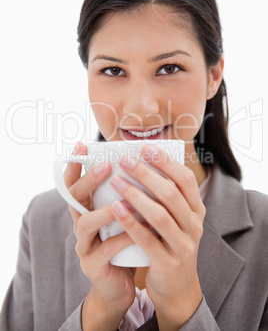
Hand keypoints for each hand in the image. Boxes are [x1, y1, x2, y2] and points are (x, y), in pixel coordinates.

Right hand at [64, 142, 135, 329]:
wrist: (121, 282)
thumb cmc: (125, 241)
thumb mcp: (122, 215)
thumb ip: (125, 194)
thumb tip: (143, 164)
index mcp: (87, 209)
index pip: (74, 182)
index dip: (75, 164)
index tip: (82, 145)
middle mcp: (80, 224)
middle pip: (74, 197)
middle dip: (89, 180)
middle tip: (106, 165)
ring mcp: (83, 245)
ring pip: (86, 224)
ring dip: (105, 211)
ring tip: (123, 200)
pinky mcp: (92, 265)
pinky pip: (105, 250)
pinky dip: (122, 238)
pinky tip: (137, 231)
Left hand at [110, 144, 205, 329]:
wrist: (176, 287)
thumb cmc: (168, 243)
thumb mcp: (175, 219)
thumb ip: (164, 196)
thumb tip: (140, 163)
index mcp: (197, 210)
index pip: (185, 179)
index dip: (165, 161)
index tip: (144, 148)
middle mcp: (194, 226)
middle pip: (171, 193)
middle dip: (146, 173)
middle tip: (124, 160)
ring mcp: (183, 245)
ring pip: (159, 215)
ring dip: (135, 195)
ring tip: (115, 181)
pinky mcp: (168, 263)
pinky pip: (147, 239)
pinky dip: (130, 222)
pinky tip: (115, 208)